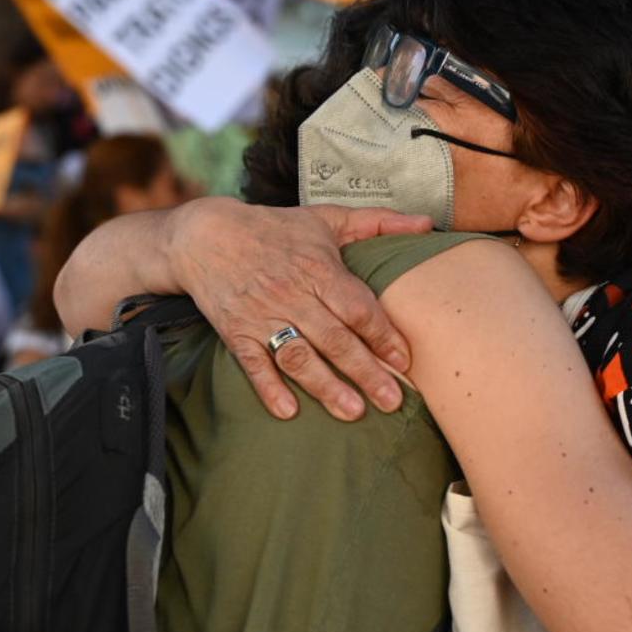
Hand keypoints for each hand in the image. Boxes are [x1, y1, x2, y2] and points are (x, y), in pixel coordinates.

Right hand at [167, 199, 430, 421]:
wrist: (205, 235)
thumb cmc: (275, 228)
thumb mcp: (327, 218)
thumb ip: (379, 222)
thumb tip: (426, 223)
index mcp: (318, 269)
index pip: (357, 308)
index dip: (382, 335)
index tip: (404, 361)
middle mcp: (292, 295)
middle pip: (335, 339)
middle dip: (365, 372)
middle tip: (392, 401)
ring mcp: (262, 316)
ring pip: (298, 356)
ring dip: (325, 387)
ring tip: (353, 413)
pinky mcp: (236, 332)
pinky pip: (253, 364)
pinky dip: (268, 388)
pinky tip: (288, 412)